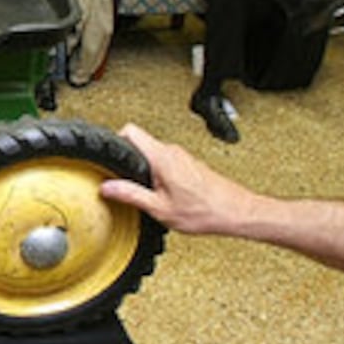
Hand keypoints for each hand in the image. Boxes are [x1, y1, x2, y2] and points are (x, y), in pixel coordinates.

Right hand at [100, 123, 260, 235]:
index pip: (130, 130)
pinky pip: (166, 162)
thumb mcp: (160, 208)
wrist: (236, 213)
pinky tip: (164, 194)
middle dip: (129, 161)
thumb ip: (131, 195)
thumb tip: (107, 188)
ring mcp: (183, 157)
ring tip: (147, 191)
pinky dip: (159, 174)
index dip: (115, 140)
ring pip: (153, 154)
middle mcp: (172, 151)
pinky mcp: (189, 165)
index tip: (108, 156)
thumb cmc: (205, 211)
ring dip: (146, 169)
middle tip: (126, 180)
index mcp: (162, 157)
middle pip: (140, 143)